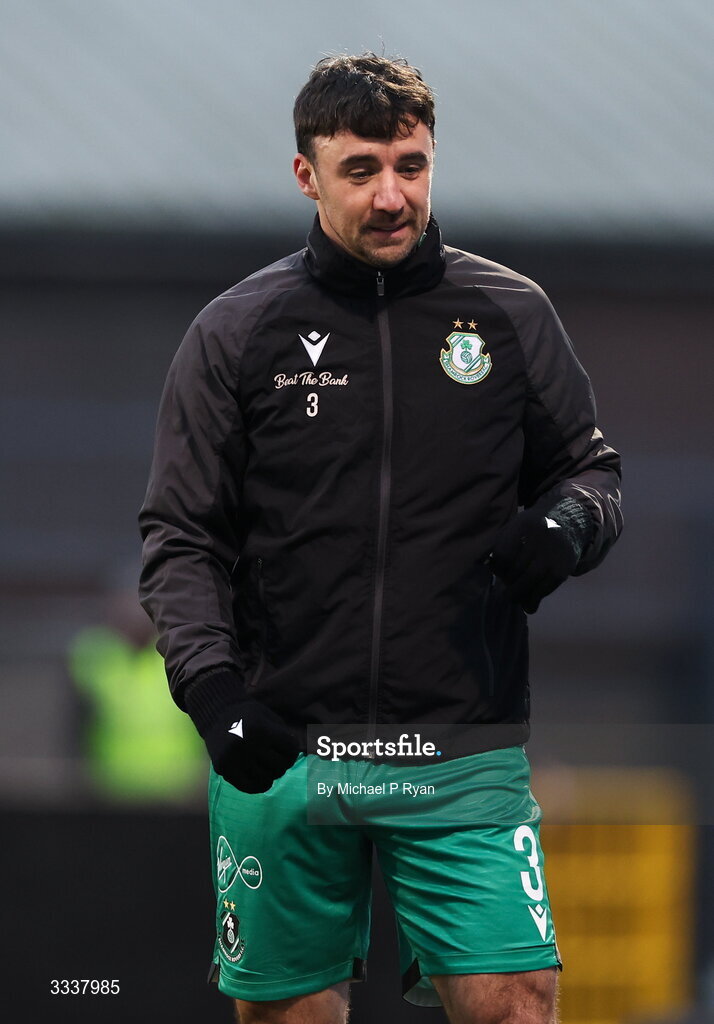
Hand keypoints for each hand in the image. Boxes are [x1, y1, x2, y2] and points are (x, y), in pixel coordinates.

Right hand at [185, 674, 300, 792]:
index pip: (290, 750)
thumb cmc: (249, 714)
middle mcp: (247, 744)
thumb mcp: (269, 717)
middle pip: (280, 766)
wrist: (217, 713)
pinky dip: (259, 786)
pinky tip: (260, 779)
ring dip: (271, 775)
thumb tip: (294, 757)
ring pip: (266, 779)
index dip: (292, 751)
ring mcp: (234, 758)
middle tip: (277, 759)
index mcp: (261, 729)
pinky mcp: (224, 769)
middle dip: (283, 764)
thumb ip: (283, 735)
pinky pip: (249, 787)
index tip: (287, 749)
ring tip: (267, 768)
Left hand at [489, 506, 581, 613]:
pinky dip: (534, 599)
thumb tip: (492, 569)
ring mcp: (553, 554)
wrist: (569, 523)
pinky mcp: (563, 569)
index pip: (503, 554)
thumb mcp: (516, 527)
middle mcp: (539, 538)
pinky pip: (545, 588)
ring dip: (519, 594)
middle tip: (505, 590)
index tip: (498, 572)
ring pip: (530, 580)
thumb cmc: (534, 529)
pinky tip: (529, 605)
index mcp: (523, 525)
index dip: (497, 568)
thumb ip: (503, 546)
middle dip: (508, 582)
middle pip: (516, 568)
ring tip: (514, 599)